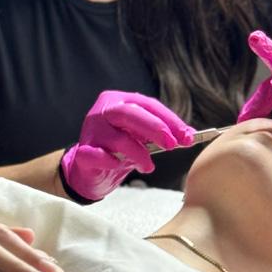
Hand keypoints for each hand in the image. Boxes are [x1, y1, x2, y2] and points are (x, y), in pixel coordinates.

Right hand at [60, 90, 194, 201]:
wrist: (90, 171)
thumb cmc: (120, 150)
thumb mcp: (142, 138)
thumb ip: (162, 134)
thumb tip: (189, 135)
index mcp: (119, 100)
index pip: (147, 104)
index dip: (169, 120)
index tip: (187, 136)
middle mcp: (103, 111)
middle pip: (129, 114)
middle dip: (155, 128)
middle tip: (173, 144)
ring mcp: (91, 131)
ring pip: (117, 138)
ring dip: (139, 154)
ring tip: (149, 166)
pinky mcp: (82, 153)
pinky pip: (98, 156)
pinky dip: (112, 162)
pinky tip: (120, 167)